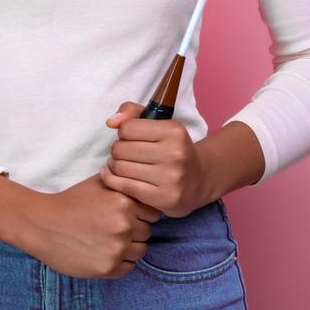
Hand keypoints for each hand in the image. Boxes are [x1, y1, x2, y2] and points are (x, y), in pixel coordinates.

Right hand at [13, 174, 161, 279]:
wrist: (43, 224)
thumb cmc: (70, 202)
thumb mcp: (97, 183)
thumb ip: (122, 182)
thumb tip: (142, 180)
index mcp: (125, 203)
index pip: (152, 213)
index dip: (140, 213)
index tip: (124, 214)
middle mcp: (125, 226)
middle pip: (147, 233)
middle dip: (134, 230)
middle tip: (112, 228)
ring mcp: (117, 249)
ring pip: (140, 251)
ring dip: (128, 247)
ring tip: (107, 240)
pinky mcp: (108, 268)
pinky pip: (128, 267)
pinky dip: (119, 262)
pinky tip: (103, 252)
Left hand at [98, 101, 214, 218]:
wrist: (199, 180)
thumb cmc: (171, 148)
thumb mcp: (158, 123)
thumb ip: (131, 112)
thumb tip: (111, 122)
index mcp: (174, 131)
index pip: (127, 128)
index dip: (123, 133)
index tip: (131, 139)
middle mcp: (175, 154)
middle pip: (120, 149)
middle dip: (117, 151)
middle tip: (125, 155)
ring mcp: (171, 177)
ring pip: (119, 167)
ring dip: (114, 166)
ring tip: (122, 165)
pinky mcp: (164, 197)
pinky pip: (124, 186)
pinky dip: (113, 180)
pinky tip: (115, 177)